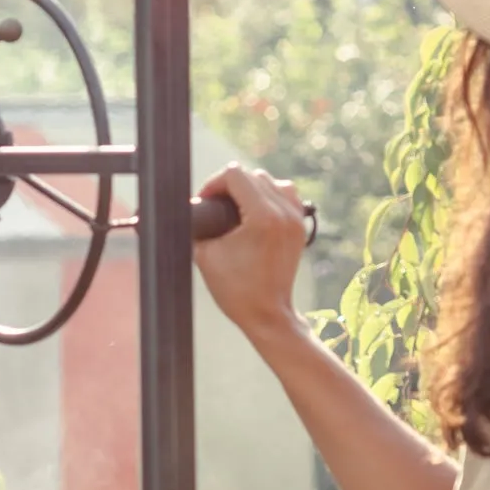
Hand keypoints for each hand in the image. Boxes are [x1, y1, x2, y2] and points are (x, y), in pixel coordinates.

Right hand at [194, 164, 309, 346]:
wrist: (267, 314)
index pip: (234, 175)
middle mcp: (283, 212)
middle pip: (252, 175)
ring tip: (236, 208)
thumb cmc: (236, 290)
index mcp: (262, 217)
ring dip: (250, 188)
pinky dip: (270, 196)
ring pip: (271, 181)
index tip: (203, 203)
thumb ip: (198, 226)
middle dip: (229, 187)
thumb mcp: (205, 254)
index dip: (212, 185)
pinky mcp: (300, 227)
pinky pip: (287, 195)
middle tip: (214, 208)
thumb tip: (189, 210)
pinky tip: (256, 211)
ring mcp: (296, 218)